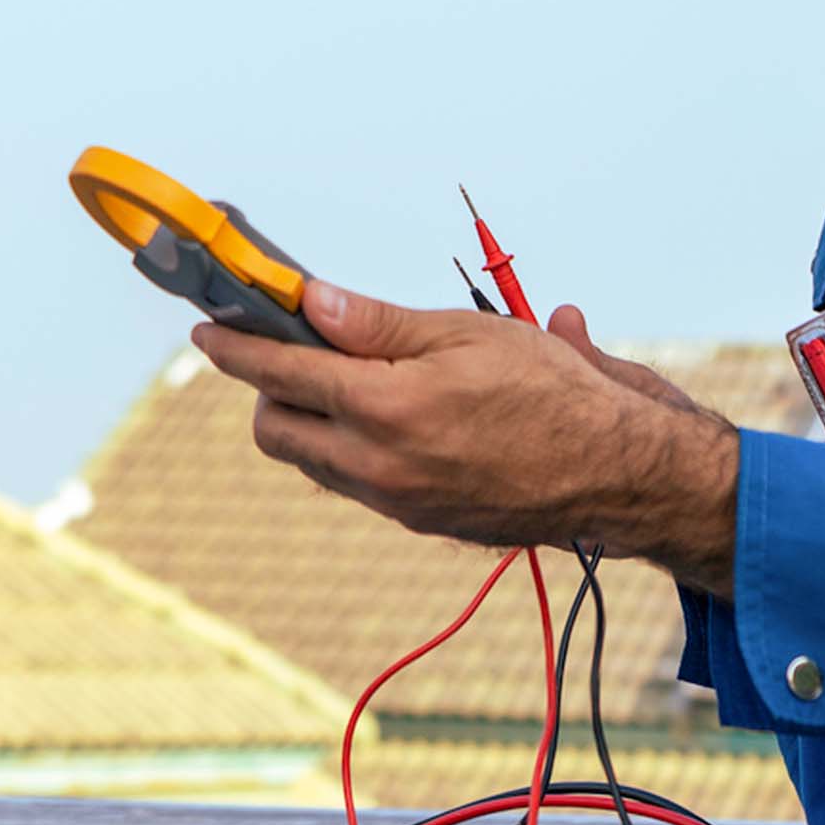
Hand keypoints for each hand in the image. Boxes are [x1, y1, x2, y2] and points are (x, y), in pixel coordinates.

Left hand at [189, 280, 737, 592]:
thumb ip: (378, 324)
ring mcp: (394, 501)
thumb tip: (310, 302)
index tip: (209, 331)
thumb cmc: (552, 391)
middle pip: (275, 432)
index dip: (236, 348)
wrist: (614, 473)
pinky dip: (351, 449)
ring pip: (312, 462)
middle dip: (269, 392)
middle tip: (298, 352)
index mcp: (384, 409)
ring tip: (351, 382)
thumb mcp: (467, 334)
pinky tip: (392, 418)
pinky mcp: (416, 522)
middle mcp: (377, 465)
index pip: (279, 375)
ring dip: (309, 423)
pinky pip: (355, 483)